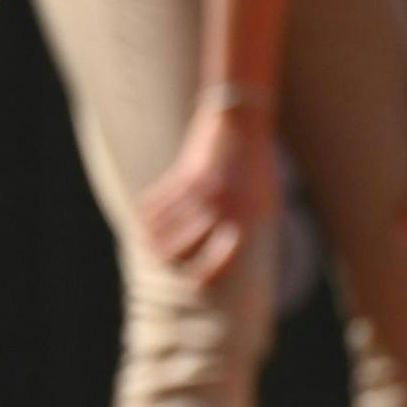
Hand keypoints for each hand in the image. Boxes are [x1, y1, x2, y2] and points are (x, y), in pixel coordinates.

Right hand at [139, 101, 281, 280]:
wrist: (243, 122)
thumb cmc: (257, 164)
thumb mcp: (264, 198)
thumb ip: (247, 224)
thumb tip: (234, 246)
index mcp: (243, 216)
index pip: (218, 256)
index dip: (204, 273)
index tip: (194, 283)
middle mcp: (219, 206)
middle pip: (181, 244)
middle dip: (167, 256)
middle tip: (160, 261)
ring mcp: (199, 190)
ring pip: (163, 225)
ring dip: (151, 237)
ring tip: (146, 245)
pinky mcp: (183, 173)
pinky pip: (157, 201)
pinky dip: (147, 212)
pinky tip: (142, 220)